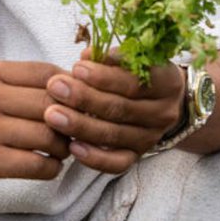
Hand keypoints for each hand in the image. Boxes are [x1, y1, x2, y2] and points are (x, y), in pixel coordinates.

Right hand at [0, 61, 70, 192]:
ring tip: (61, 150)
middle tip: (76, 132)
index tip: (79, 105)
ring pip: (47, 135)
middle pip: (52, 105)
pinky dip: (51, 168)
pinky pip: (36, 164)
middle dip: (72, 121)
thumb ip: (30, 84)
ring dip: (64, 147)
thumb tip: (81, 87)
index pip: (49, 74)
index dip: (73, 90)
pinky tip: (48, 166)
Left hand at [42, 49, 184, 173]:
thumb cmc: (138, 73)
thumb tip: (86, 57)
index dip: (104, 76)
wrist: (160, 101)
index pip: (135, 81)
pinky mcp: (138, 155)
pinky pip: (117, 163)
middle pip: (121, 108)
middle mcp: (162, 112)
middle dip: (84, 98)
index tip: (77, 67)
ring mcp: (150, 137)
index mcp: (167, 82)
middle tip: (55, 87)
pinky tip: (72, 147)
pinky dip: (94, 157)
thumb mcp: (132, 60)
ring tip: (52, 114)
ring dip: (81, 125)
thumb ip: (109, 58)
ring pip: (114, 135)